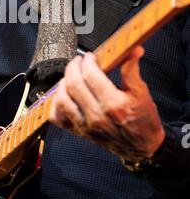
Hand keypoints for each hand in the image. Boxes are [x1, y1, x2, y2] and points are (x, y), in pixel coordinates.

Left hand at [49, 46, 164, 161]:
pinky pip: (57, 117)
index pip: (91, 75)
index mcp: (113, 104)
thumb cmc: (143, 121)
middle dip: (74, 67)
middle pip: (74, 84)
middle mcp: (97, 116)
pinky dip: (56, 104)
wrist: (142, 147)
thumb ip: (132, 70)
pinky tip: (64, 95)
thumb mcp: (142, 94)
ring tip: (71, 75)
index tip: (90, 57)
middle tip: (79, 61)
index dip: (88, 61)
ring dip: (63, 82)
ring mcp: (85, 125)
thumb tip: (132, 51)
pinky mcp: (79, 132)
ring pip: (62, 99)